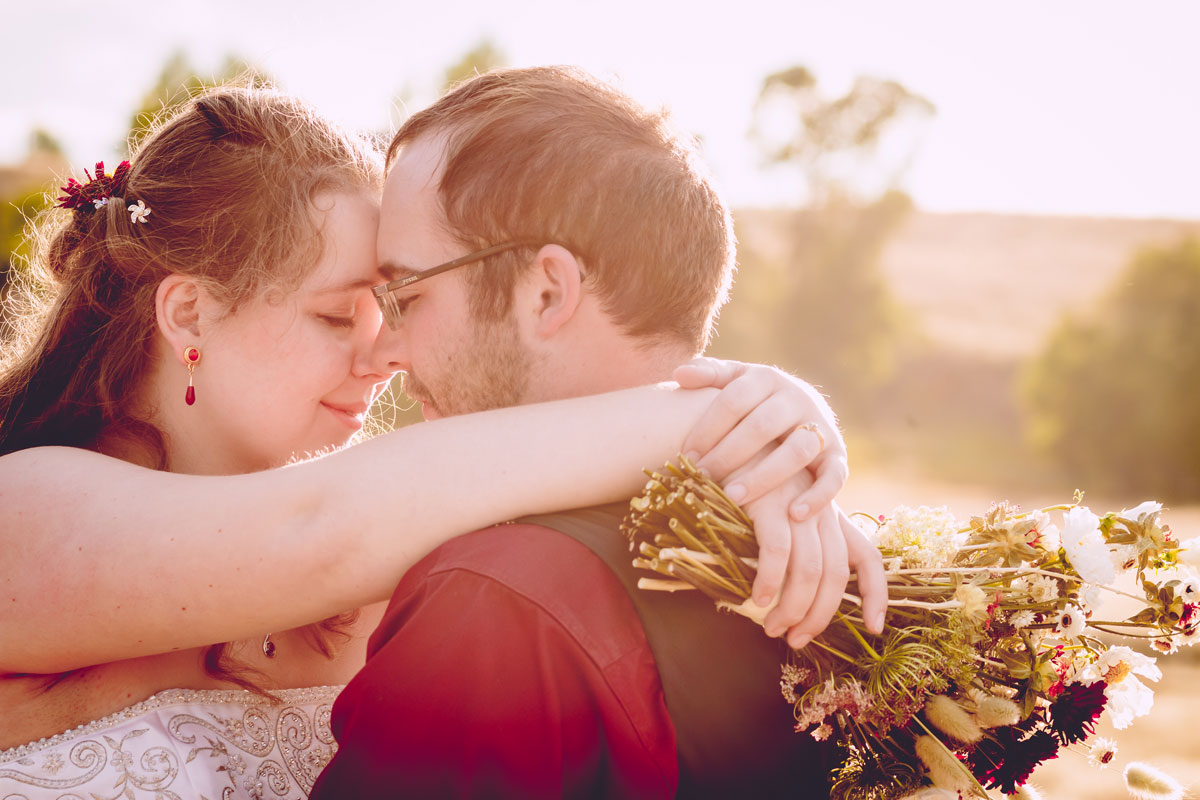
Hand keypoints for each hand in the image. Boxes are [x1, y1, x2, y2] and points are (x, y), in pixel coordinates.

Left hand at [674, 357, 847, 519]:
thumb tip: (679, 374)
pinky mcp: (838, 454)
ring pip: (797, 450)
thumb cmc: (753, 400)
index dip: (708, 428)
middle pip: (762, 426)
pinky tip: (793, 514)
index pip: (734, 400)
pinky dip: (818, 495)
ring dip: (764, 476)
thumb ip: (709, 374)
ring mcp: (821, 426)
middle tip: (702, 477)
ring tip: (733, 497)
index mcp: (766, 378)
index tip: (685, 455)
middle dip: (729, 454)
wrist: (801, 407)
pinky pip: (835, 475)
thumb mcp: (734, 381)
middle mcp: (797, 398)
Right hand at [743, 477, 886, 643]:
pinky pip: (777, 552)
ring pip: (809, 570)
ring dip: (792, 608)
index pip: (866, 557)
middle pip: (835, 574)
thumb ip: (792, 546)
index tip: (874, 627)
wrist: (720, 443)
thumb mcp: (778, 513)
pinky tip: (756, 600)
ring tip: (772, 628)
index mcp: (828, 516)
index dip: (876, 594)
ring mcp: (796, 505)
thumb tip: (788, 600)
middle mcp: (820, 511)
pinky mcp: (769, 501)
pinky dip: (769, 582)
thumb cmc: (744, 488)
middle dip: (820, 616)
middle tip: (796, 640)